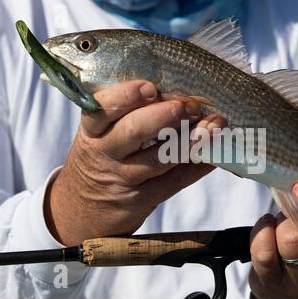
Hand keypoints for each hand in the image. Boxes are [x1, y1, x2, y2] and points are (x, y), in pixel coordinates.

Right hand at [44, 80, 226, 245]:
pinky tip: (214, 154)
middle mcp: (105, 153)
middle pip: (134, 131)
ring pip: (160, 158)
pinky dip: (197, 166)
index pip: (103, 109)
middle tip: (190, 106)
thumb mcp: (98, 136)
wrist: (82, 210)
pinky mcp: (142, 199)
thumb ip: (123, 114)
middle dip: (166, 115)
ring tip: (214, 126)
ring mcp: (123, 178)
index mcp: (92, 130)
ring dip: (191, 140)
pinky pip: (174, 181)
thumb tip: (173, 89)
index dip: (127, 96)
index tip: (151, 88)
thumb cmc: (100, 159)